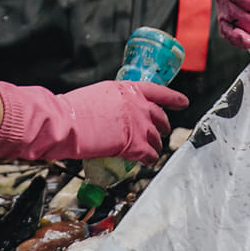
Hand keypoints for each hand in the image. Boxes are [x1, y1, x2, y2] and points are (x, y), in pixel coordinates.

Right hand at [0, 79, 190, 163]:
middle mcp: (137, 104)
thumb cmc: (73, 110)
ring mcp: (138, 124)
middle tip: (160, 132)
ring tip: (152, 151)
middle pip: (160, 117)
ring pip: (157, 138)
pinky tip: (147, 162)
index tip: (183, 102)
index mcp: (128, 88)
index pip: (158, 91)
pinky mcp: (134, 144)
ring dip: (155, 145)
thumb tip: (117, 113)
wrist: (66, 122)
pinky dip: (149, 159)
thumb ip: (115, 102)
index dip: (174, 98)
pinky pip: (150, 154)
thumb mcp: (99, 95)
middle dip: (162, 126)